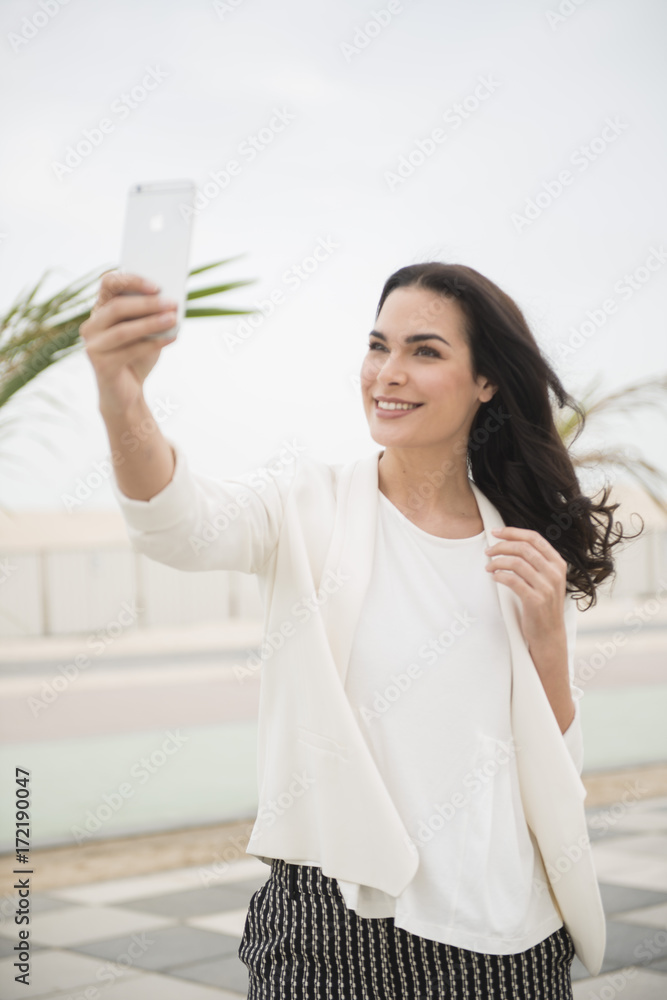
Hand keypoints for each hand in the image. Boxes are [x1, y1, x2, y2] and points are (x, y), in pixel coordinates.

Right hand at [80, 270, 178, 414]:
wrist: (127, 394)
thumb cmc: (138, 357)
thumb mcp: (146, 332)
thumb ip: (150, 316)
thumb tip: (170, 302)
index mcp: (100, 310)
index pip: (108, 283)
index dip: (130, 280)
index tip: (156, 285)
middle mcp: (92, 325)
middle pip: (116, 307)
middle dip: (147, 304)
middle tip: (172, 303)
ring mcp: (93, 346)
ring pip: (123, 330)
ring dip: (151, 323)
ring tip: (173, 319)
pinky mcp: (101, 365)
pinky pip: (130, 351)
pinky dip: (154, 344)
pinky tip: (172, 338)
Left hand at [484, 526, 567, 651]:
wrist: (549, 633)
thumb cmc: (543, 603)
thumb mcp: (547, 579)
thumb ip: (537, 561)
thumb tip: (511, 542)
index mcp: (558, 563)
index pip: (535, 538)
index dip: (513, 532)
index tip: (496, 532)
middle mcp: (555, 573)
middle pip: (523, 548)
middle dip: (501, 546)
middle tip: (488, 551)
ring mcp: (546, 587)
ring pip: (516, 562)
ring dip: (497, 561)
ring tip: (488, 566)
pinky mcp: (535, 600)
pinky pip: (512, 580)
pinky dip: (499, 575)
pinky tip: (494, 577)